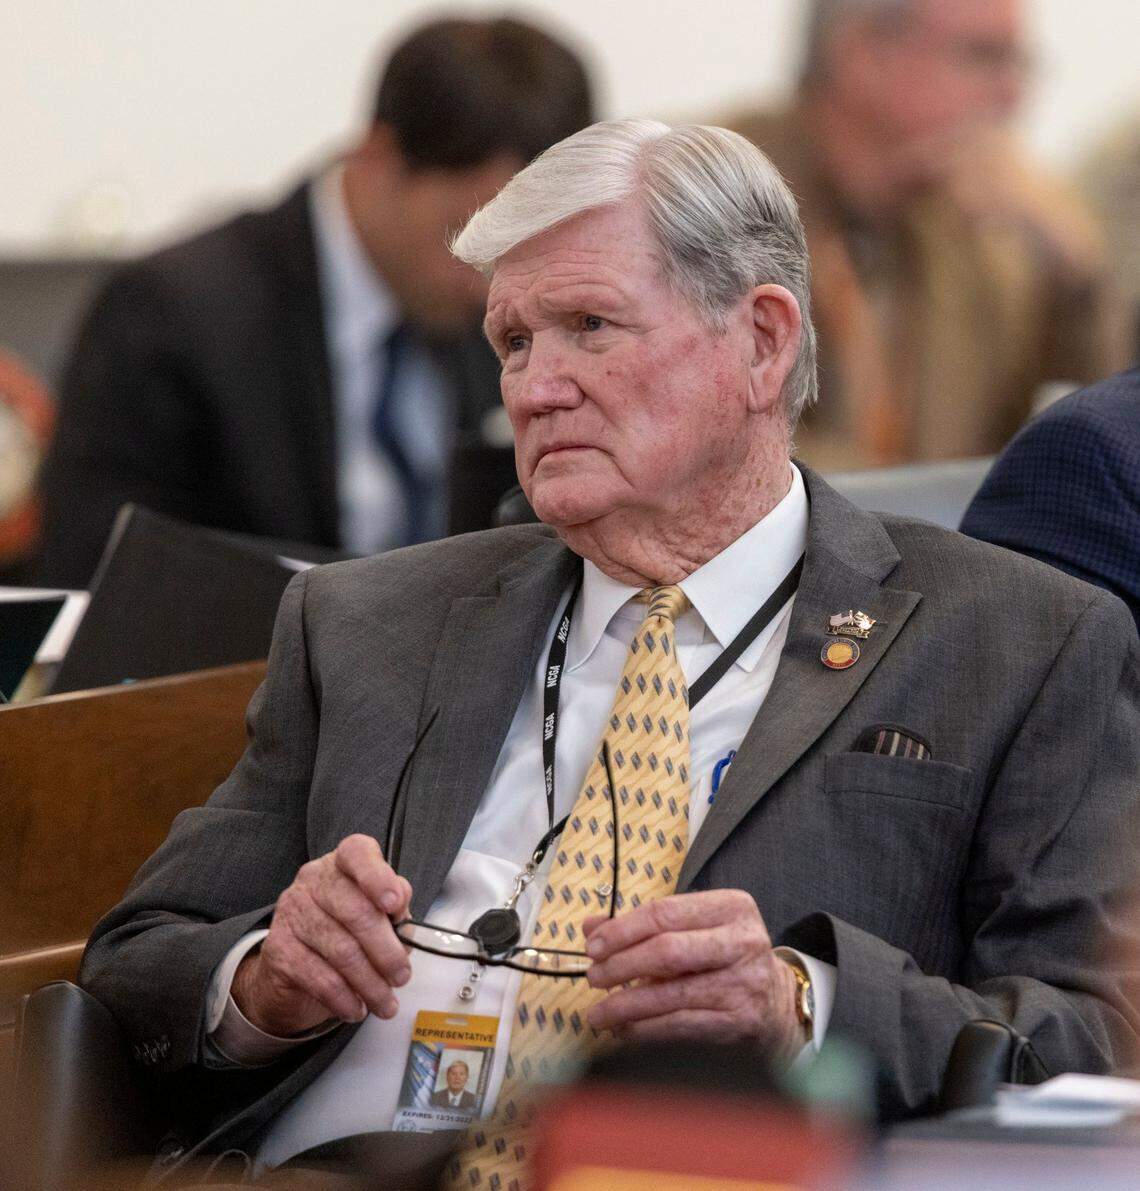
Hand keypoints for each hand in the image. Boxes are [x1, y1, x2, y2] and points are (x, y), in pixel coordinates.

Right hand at [231, 834, 412, 1036]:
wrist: (295, 969)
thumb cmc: (347, 933)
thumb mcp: (378, 916)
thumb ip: (395, 910)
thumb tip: (402, 912)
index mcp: (343, 864)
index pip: (357, 854)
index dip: (378, 877)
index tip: (395, 903)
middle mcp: (314, 881)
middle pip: (356, 911)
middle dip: (386, 952)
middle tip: (402, 976)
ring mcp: (292, 912)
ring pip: (341, 950)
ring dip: (370, 984)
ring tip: (386, 1003)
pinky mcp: (278, 949)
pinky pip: (319, 977)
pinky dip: (344, 998)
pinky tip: (357, 1008)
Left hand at [582, 890, 802, 1059]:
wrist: (777, 1003)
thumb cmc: (725, 959)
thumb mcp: (694, 930)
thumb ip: (644, 925)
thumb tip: (591, 927)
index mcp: (732, 907)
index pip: (665, 913)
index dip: (622, 930)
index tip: (593, 946)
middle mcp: (742, 942)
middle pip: (667, 950)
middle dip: (621, 965)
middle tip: (593, 977)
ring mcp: (744, 983)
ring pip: (670, 994)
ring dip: (625, 1005)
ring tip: (599, 1012)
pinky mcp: (740, 1021)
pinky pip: (679, 1025)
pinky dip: (644, 1029)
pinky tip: (624, 1029)